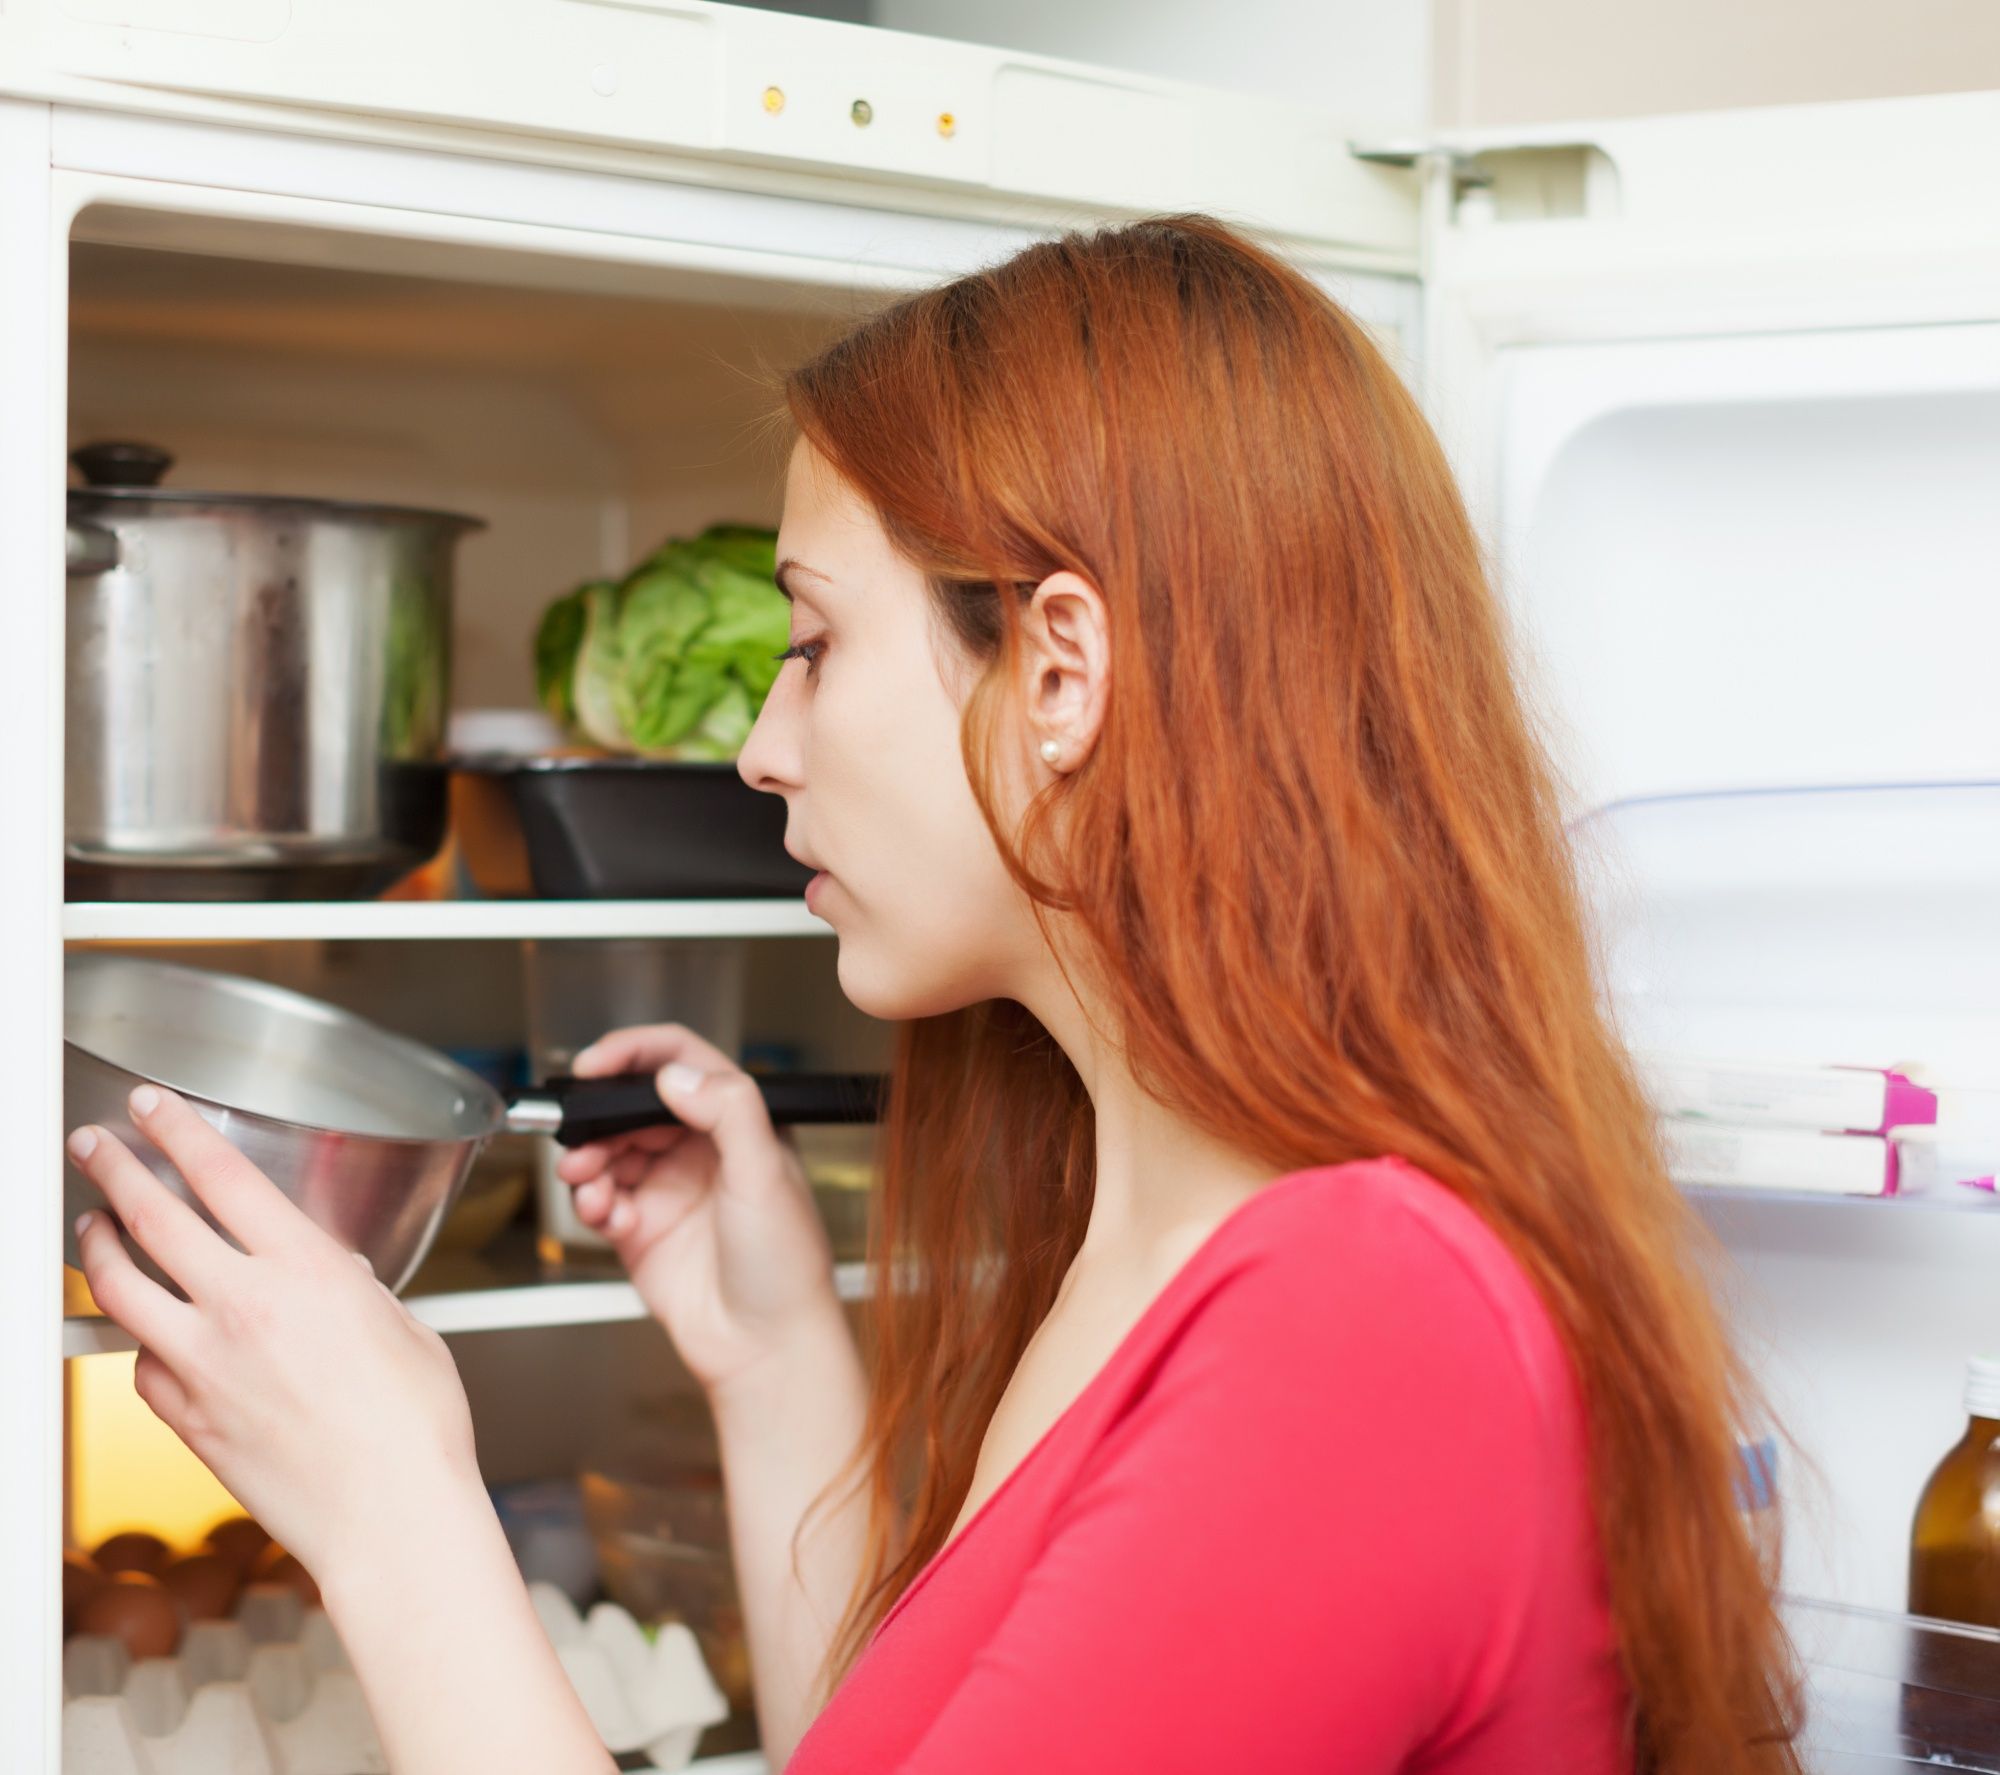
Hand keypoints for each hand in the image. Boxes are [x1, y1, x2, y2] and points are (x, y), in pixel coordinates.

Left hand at [66, 1086, 481, 1583]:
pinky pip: (139, 1362)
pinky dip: (136, 1338)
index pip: (222, 1177)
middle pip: (152, 1218)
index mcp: (306, 1271)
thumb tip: (332, 1278)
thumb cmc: (416, 1428)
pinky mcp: (183, 1418)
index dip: (179, 1131)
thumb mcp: (402, 1327)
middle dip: (114, 1168)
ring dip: (98, 1246)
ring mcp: (203, 1364)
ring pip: (120, 1287)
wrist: (389, 1514)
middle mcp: (243, 1308)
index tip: (153, 1107)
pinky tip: (144, 1331)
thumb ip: (355, 1290)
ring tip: (91, 1225)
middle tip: (93, 1144)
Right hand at [556, 1024, 842, 1399]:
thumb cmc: (786, 1265)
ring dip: (588, 1161)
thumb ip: (729, 1111)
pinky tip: (603, 1215)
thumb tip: (678, 1074)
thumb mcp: (765, 1174)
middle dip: (599, 1117)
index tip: (595, 1064)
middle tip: (579, 1137)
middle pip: (632, 1108)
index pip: (684, 1062)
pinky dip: (591, 1202)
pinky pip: (601, 1201)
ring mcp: (669, 1191)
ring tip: (585, 1182)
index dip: (636, 1054)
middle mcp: (702, 1152)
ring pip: (609, 1151)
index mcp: (739, 1125)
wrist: (766, 1348)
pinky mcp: (641, 1231)